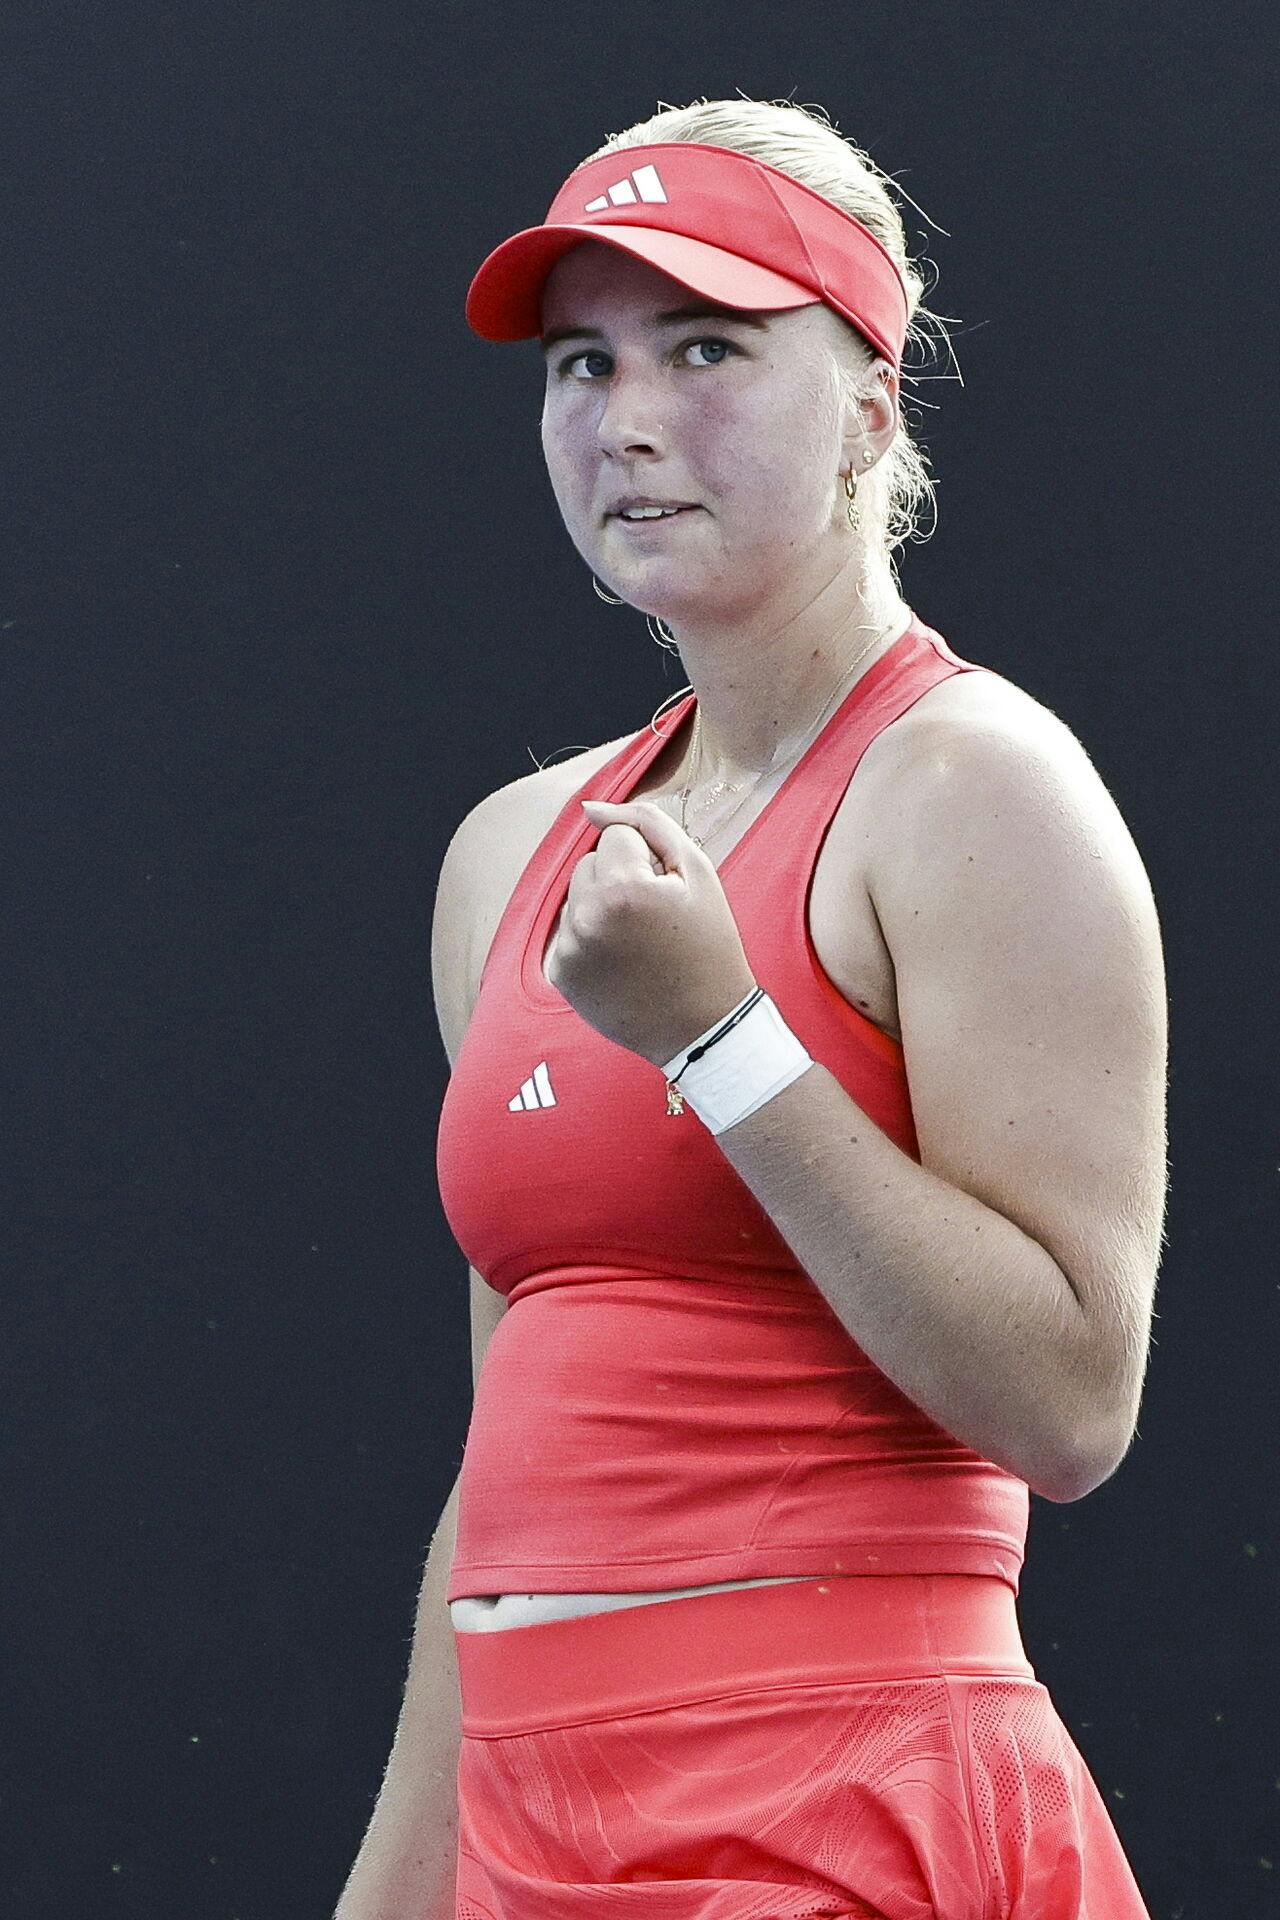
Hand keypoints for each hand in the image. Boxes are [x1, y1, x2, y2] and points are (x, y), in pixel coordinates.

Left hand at [545, 797, 758, 1068]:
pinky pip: (567, 932)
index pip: (616, 836)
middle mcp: (587, 917)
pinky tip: (620, 963)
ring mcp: (569, 948)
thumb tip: (590, 808)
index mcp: (622, 887)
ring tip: (638, 942)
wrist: (704, 1027)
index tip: (667, 894)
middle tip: (654, 919)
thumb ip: (647, 825)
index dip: (647, 860)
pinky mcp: (560, 974)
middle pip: (589, 862)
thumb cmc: (709, 945)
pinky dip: (589, 940)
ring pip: (576, 896)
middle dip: (617, 878)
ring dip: (600, 907)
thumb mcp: (697, 872)